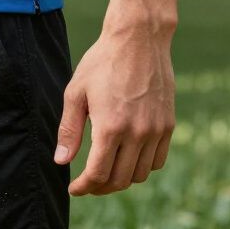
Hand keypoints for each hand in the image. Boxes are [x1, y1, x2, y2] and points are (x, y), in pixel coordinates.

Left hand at [55, 17, 175, 195]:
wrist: (138, 40)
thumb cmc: (101, 63)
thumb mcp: (76, 92)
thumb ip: (69, 130)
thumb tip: (61, 161)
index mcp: (110, 127)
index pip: (98, 174)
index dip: (84, 186)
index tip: (74, 188)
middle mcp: (137, 134)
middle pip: (120, 180)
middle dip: (100, 187)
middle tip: (87, 184)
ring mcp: (156, 131)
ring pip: (140, 174)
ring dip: (121, 179)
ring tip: (105, 172)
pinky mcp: (168, 125)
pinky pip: (157, 161)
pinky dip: (141, 168)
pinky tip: (127, 159)